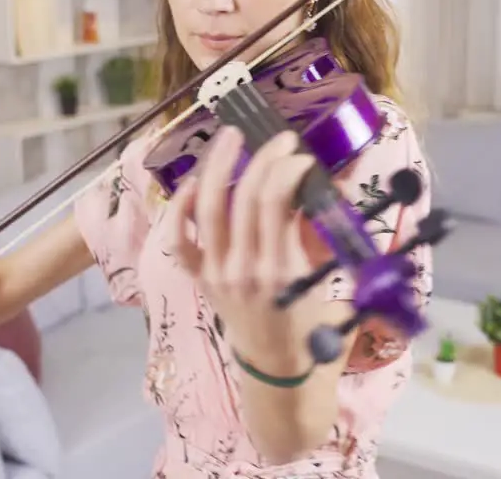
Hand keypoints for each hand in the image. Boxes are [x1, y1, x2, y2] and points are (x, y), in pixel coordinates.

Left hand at [167, 126, 324, 373]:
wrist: (276, 364)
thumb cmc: (306, 319)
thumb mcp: (319, 275)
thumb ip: (313, 230)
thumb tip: (321, 180)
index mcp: (280, 270)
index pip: (275, 203)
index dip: (287, 170)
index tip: (303, 157)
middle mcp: (243, 268)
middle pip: (245, 197)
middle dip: (264, 159)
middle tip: (281, 138)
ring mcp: (216, 272)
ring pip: (209, 209)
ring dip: (220, 166)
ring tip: (232, 136)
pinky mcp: (200, 277)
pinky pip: (179, 241)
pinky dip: (180, 210)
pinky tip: (192, 182)